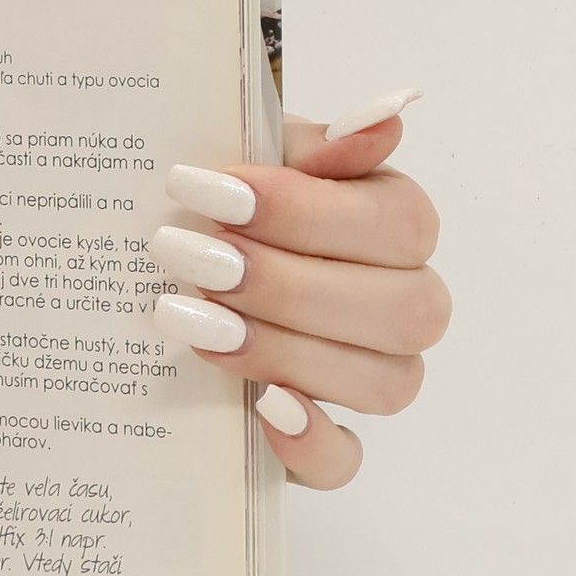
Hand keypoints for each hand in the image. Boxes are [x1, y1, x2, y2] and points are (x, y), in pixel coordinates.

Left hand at [151, 88, 447, 489]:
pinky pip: (345, 460)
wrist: (172, 262)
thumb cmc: (223, 201)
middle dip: (285, 282)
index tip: (208, 192)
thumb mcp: (255, 155)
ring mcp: (370, 376)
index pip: (395, 225)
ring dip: (283, 349)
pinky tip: (261, 406)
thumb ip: (314, 144)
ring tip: (188, 318)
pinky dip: (310, 441)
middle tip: (187, 257)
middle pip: (399, 309)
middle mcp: (404, 304)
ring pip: (382, 382)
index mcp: (395, 224)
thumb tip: (386, 116)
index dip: (303, 212)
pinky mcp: (324, 442)